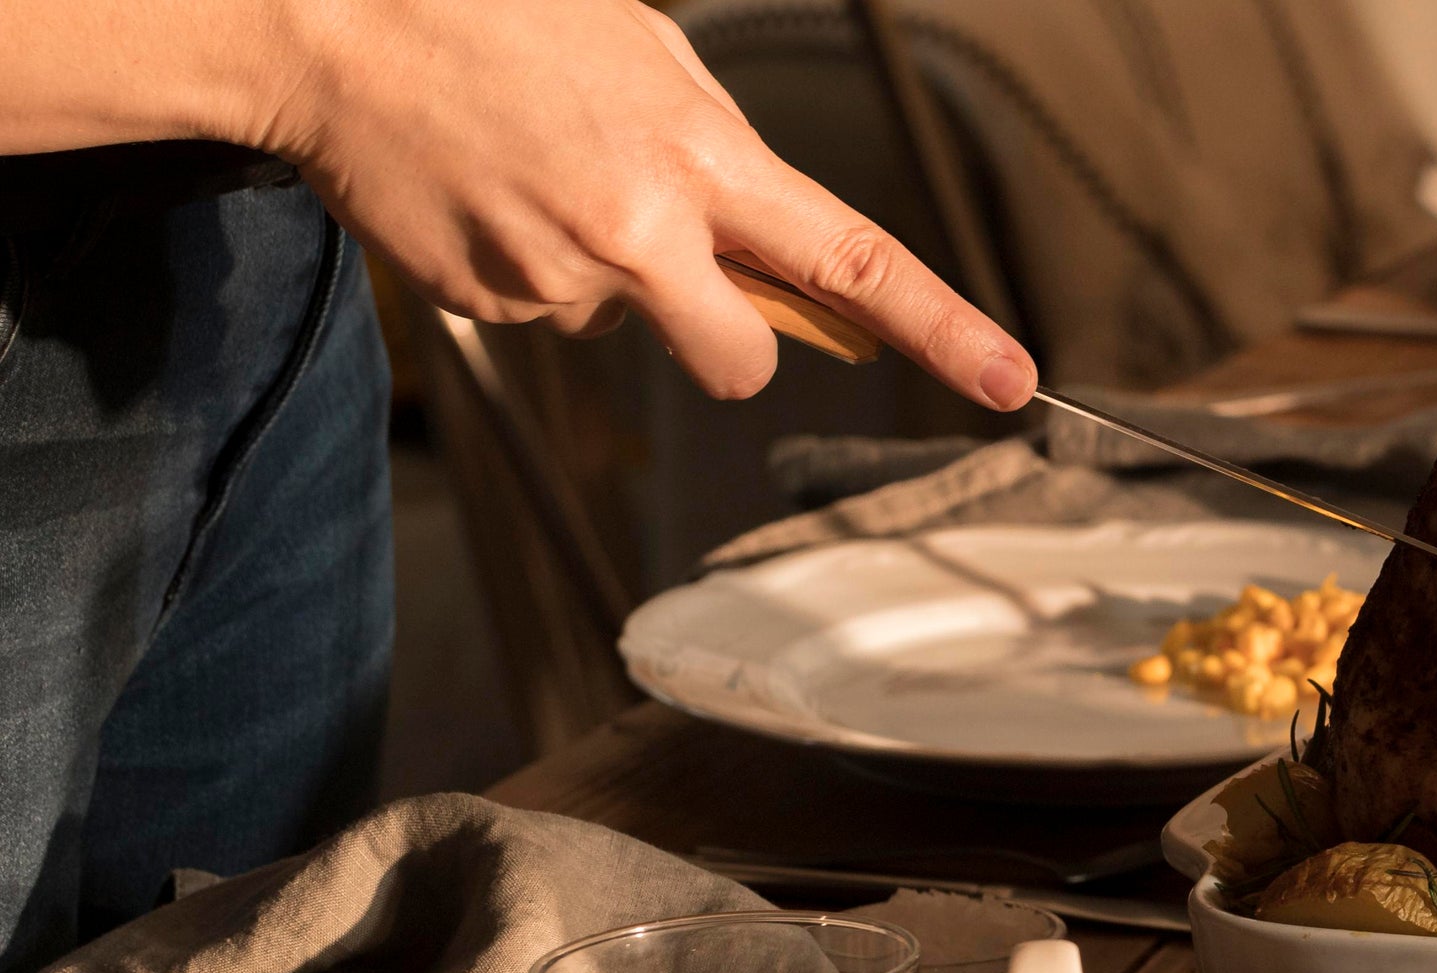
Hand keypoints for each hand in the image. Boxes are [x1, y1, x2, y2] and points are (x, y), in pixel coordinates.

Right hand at [239, 0, 1032, 407]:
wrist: (331, 25)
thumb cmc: (499, 18)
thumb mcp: (649, 57)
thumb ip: (722, 157)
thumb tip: (769, 246)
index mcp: (703, 160)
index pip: (857, 263)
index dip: (946, 331)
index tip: (1015, 383)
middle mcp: (641, 234)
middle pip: (740, 361)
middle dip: (729, 338)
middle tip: (676, 262)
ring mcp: (559, 278)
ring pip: (625, 326)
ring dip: (603, 274)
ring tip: (538, 172)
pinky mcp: (488, 303)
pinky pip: (543, 311)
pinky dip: (527, 265)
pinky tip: (488, 190)